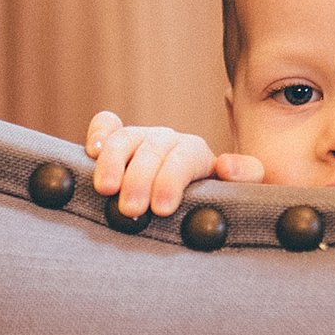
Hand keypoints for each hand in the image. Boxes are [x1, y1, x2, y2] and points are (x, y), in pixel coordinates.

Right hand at [86, 110, 264, 217]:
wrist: (186, 206)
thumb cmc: (208, 205)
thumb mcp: (234, 194)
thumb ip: (243, 177)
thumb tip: (226, 165)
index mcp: (196, 154)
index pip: (184, 158)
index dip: (171, 181)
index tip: (162, 209)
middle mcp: (168, 141)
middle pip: (153, 150)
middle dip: (140, 179)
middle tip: (131, 209)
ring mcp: (141, 139)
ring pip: (126, 137)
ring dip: (113, 162)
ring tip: (106, 189)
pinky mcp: (117, 141)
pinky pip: (106, 125)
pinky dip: (98, 133)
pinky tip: (90, 152)